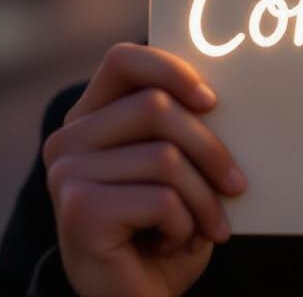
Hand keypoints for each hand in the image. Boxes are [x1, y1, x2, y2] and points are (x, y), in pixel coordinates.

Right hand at [42, 42, 247, 296]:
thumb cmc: (166, 226)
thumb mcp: (178, 163)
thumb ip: (184, 122)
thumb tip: (233, 85)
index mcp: (91, 117)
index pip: (124, 60)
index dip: (171, 69)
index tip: (212, 101)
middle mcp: (68, 140)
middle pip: (157, 106)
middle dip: (210, 149)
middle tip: (236, 185)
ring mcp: (66, 174)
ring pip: (165, 156)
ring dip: (204, 197)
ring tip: (210, 223)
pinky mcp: (79, 210)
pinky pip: (161, 198)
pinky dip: (185, 224)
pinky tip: (175, 242)